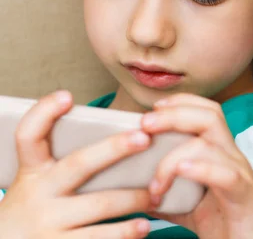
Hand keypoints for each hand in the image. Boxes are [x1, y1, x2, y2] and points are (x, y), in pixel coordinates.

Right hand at [0, 91, 152, 237]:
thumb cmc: (36, 210)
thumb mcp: (36, 185)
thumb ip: (64, 164)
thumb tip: (120, 140)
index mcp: (33, 173)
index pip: (28, 137)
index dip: (44, 113)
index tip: (66, 95)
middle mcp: (38, 195)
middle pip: (79, 164)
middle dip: (114, 149)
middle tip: (144, 138)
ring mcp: (49, 224)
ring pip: (99, 204)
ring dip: (133, 198)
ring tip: (156, 193)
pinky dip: (125, 233)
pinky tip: (143, 227)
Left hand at [141, 93, 252, 238]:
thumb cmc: (231, 224)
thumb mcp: (193, 208)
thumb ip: (170, 197)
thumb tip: (135, 195)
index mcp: (221, 155)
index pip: (206, 112)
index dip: (180, 102)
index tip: (151, 110)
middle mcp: (233, 157)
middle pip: (209, 116)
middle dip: (174, 114)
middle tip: (144, 125)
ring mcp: (241, 174)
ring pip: (212, 144)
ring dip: (175, 156)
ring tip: (156, 182)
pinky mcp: (245, 196)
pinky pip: (227, 175)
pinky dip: (202, 170)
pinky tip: (182, 173)